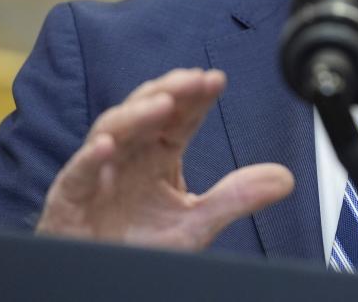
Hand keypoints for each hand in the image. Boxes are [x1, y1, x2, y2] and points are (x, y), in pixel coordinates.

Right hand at [36, 68, 293, 249]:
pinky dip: (92, 158)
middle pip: (147, 110)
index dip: (196, 97)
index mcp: (158, 154)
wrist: (100, 278)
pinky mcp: (71, 195)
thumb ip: (236, 197)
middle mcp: (129, 154)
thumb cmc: (138, 243)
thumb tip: (285, 178)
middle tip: (194, 79)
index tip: (217, 79)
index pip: (181, 117)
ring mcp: (98, 170)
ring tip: (163, 104)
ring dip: (137, 114)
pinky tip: (107, 147)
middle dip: (170, 91)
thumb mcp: (196, 223)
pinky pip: (79, 172)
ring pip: (113, 130)